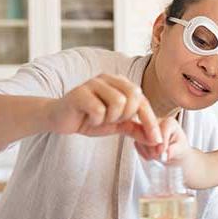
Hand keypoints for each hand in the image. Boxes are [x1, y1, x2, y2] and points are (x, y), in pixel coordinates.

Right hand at [45, 74, 161, 144]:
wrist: (60, 120)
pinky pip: (99, 109)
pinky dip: (96, 120)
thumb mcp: (117, 126)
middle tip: (113, 120)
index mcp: (120, 83)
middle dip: (127, 116)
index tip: (157, 140)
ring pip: (118, 102)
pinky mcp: (80, 92)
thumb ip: (136, 129)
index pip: (143, 101)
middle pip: (133, 97)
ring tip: (100, 118)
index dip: (150, 121)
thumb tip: (156, 139)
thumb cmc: (90, 119)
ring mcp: (93, 83)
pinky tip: (88, 119)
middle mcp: (109, 78)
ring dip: (110, 118)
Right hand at [134, 117, 190, 160]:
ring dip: (148, 151)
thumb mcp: (180, 150)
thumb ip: (173, 151)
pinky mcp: (139, 135)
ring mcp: (146, 128)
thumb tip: (166, 153)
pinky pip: (137, 144)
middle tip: (159, 156)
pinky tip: (151, 155)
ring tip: (157, 157)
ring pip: (140, 139)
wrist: (173, 152)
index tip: (162, 152)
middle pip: (148, 132)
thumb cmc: (178, 148)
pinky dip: (143, 153)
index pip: (162, 129)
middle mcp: (156, 122)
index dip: (161, 142)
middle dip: (152, 147)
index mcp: (169, 122)